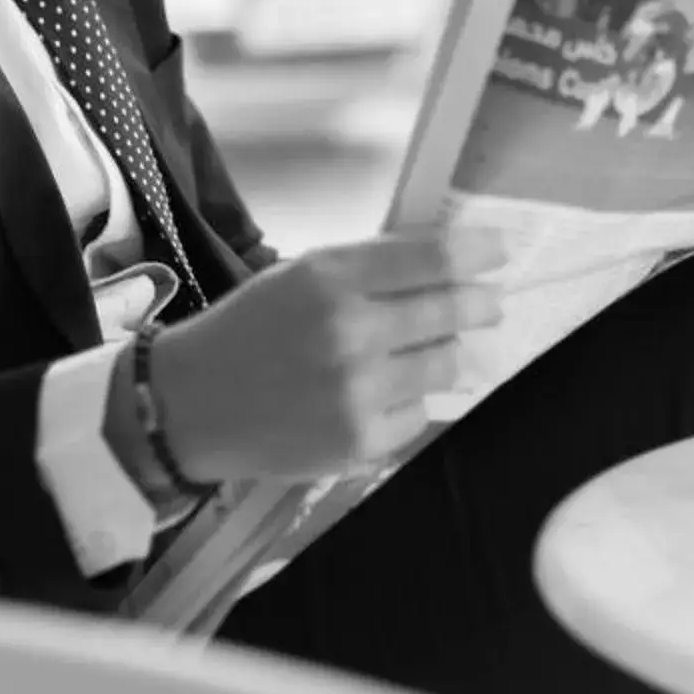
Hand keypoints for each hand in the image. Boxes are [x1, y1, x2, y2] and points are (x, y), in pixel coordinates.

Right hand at [145, 226, 507, 483]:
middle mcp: (350, 333)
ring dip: (444, 354)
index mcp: (331, 278)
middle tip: (489, 304)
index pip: (432, 259)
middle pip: (453, 313)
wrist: (193, 405)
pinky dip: (411, 401)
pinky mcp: (362, 443)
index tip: (501, 251)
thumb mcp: (302, 274)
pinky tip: (380, 394)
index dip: (479, 252)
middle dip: (481, 305)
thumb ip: (372, 265)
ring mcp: (359, 393)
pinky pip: (420, 414)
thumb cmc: (251, 329)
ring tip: (423, 350)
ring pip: (446, 366)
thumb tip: (451, 257)